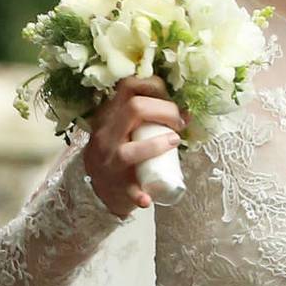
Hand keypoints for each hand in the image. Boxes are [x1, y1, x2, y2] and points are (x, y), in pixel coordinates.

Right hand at [82, 77, 186, 216]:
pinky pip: (129, 190)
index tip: (171, 97)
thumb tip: (186, 112)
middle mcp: (107, 135)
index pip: (128, 86)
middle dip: (164, 110)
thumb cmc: (120, 152)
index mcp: (110, 116)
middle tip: (179, 123)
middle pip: (134, 109)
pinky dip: (139, 195)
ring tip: (174, 141)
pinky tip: (147, 199)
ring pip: (130, 150)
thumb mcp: (126, 129)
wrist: (99, 190)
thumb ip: (148, 118)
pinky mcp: (118, 187)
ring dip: (156, 145)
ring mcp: (110, 161)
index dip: (154, 86)